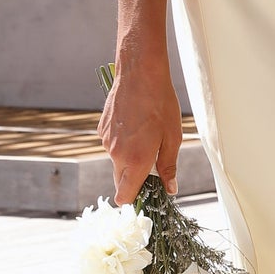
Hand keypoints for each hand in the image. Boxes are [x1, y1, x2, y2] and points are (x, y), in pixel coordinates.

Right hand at [98, 57, 182, 203]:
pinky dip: (122, 142)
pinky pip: (112, 144)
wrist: (140, 74)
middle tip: (153, 164)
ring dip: (129, 157)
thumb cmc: (161, 104)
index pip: (124, 195)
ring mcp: (106, 141)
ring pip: (117, 161)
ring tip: (146, 136)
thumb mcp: (173, 138)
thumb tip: (170, 189)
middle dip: (134, 178)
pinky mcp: (102, 129)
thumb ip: (168, 167)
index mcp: (135, 161)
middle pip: (120, 180)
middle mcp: (116, 154)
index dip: (134, 199)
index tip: (147, 194)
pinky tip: (135, 124)